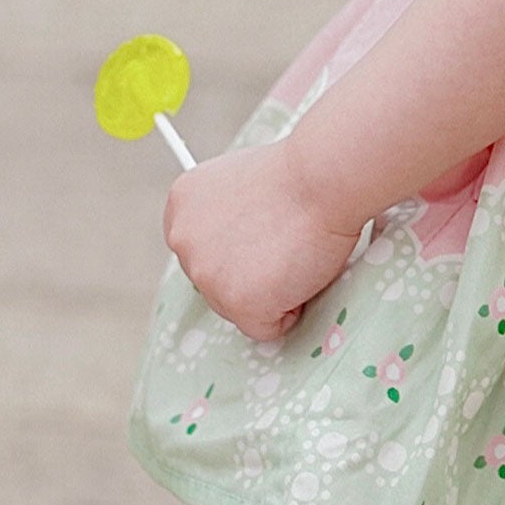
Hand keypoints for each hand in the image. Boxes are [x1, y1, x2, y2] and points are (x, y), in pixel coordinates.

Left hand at [163, 141, 361, 343]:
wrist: (323, 179)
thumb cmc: (300, 177)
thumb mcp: (241, 185)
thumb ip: (227, 218)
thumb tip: (240, 249)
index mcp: (181, 207)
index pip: (203, 253)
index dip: (239, 250)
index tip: (263, 236)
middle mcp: (182, 241)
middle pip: (217, 285)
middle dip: (254, 273)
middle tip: (285, 242)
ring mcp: (206, 275)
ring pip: (240, 309)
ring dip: (273, 291)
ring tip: (294, 251)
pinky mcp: (237, 303)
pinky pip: (268, 328)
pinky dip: (291, 310)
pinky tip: (301, 272)